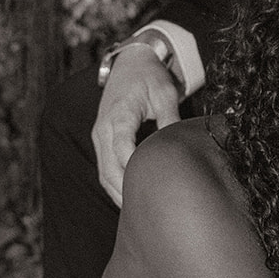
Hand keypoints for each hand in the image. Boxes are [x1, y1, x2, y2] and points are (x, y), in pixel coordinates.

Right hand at [91, 47, 181, 206]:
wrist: (130, 63)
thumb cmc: (150, 77)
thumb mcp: (165, 93)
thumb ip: (169, 119)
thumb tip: (178, 145)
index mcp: (119, 115)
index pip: (122, 149)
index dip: (134, 170)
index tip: (150, 188)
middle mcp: (104, 129)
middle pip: (109, 169)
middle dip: (126, 191)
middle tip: (147, 212)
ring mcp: (99, 136)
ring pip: (104, 173)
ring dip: (119, 193)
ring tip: (139, 214)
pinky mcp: (101, 141)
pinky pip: (104, 169)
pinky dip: (115, 186)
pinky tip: (131, 199)